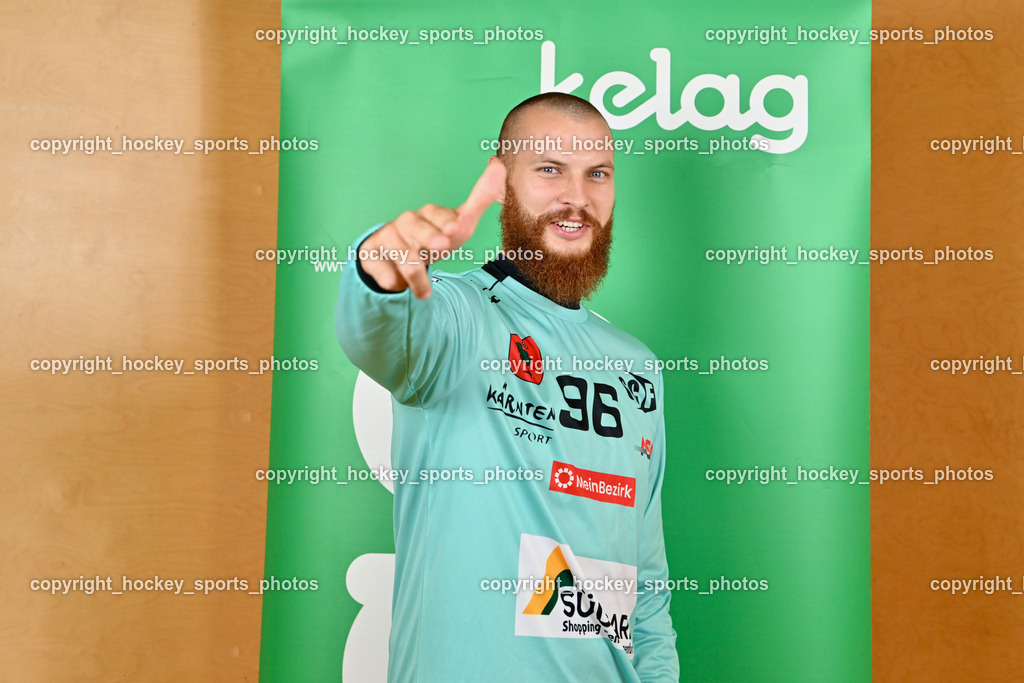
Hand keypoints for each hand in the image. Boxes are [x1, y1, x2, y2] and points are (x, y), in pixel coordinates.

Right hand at [358, 157, 505, 298]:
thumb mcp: (459, 224)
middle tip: (442, 247)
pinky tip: (397, 283)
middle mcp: (406, 221)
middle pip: (415, 227)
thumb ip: (480, 199)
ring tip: (424, 291)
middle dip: (429, 236)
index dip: (445, 221)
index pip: (436, 214)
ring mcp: (387, 237)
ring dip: (416, 276)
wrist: (396, 258)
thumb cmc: (433, 239)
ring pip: (402, 256)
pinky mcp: (371, 255)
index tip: (455, 228)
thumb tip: (498, 165)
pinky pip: (383, 272)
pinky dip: (392, 281)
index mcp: (427, 213)